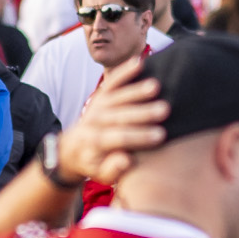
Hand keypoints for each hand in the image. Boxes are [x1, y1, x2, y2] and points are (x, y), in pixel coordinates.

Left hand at [56, 59, 167, 186]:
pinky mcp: (100, 95)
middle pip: (119, 116)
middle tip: (165, 110)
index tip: (161, 136)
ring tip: (156, 86)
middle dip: (142, 112)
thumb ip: (114, 169)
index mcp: (95, 143)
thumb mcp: (102, 175)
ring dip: (137, 91)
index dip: (140, 137)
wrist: (74, 148)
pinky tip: (140, 62)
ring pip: (117, 96)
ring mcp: (97, 106)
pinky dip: (124, 71)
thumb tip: (127, 161)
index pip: (119, 139)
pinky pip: (112, 81)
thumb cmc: (95, 164)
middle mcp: (94, 122)